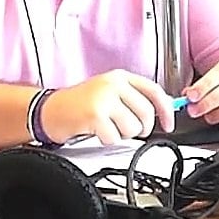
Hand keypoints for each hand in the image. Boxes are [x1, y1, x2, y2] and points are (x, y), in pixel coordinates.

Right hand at [41, 71, 176, 145]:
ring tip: (107, 127)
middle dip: (140, 128)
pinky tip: (96, 132)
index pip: (154, 91)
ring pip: (133, 128)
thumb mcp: (108, 92)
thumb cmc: (79, 104)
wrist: (50, 110)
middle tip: (126, 129)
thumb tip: (161, 111)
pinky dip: (107, 140)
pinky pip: (115, 138)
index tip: (168, 124)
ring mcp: (104, 98)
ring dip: (121, 135)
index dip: (166, 110)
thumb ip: (133, 98)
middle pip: (146, 113)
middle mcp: (113, 84)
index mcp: (120, 77)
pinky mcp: (95, 115)